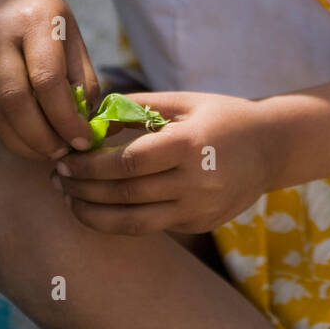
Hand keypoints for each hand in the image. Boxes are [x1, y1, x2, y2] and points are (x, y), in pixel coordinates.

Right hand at [0, 0, 102, 160]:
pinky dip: (8, 134)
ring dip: (23, 143)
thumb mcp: (71, 34)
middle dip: (42, 137)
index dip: (66, 118)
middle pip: (15, 101)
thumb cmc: (44, 17)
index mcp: (36, 20)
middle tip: (64, 153)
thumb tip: (90, 124)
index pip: (47, 79)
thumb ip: (82, 77)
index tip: (83, 140)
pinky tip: (28, 142)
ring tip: (48, 153)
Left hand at [51, 91, 277, 234]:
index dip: (91, 166)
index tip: (65, 161)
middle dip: (85, 190)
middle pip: (127, 195)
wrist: (272, 147)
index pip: (129, 162)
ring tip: (70, 201)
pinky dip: (121, 220)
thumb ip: (139, 106)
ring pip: (135, 222)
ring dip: (95, 215)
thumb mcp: (185, 101)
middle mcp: (197, 181)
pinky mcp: (200, 224)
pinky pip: (153, 226)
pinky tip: (101, 208)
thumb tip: (91, 116)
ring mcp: (200, 208)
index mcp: (191, 144)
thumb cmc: (223, 116)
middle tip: (57, 181)